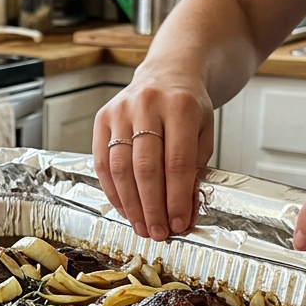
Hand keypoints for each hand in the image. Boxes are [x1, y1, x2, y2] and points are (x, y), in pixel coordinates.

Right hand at [93, 73, 215, 240]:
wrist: (168, 73)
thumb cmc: (188, 107)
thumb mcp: (203, 134)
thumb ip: (194, 172)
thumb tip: (182, 214)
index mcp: (180, 107)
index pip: (177, 162)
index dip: (176, 198)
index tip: (178, 223)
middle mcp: (147, 105)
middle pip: (146, 167)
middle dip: (152, 206)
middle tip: (157, 232)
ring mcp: (121, 110)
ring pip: (120, 167)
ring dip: (130, 203)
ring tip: (141, 226)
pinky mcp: (102, 118)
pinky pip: (102, 161)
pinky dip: (112, 190)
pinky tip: (124, 207)